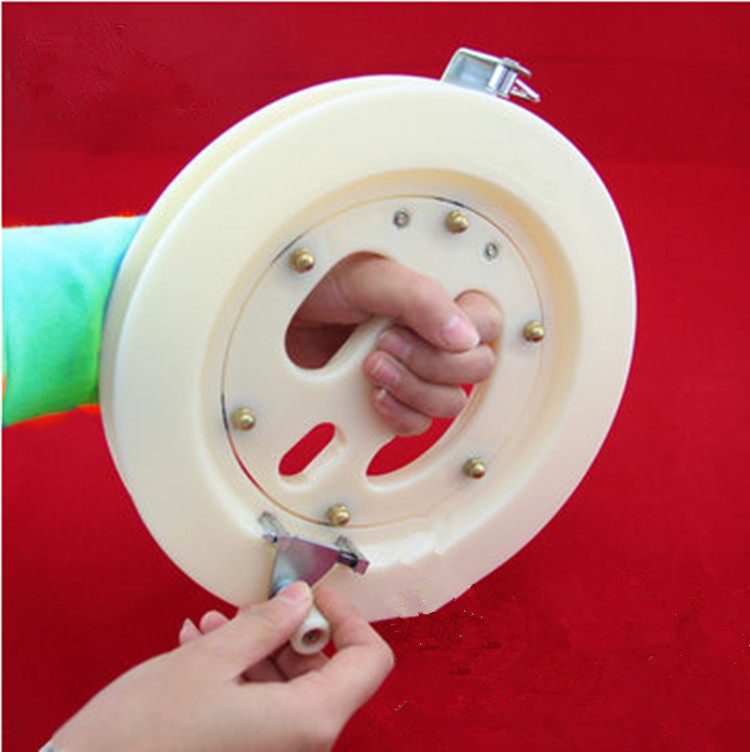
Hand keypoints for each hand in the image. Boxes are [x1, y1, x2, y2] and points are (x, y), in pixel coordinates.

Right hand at [51, 583, 393, 751]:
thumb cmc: (141, 738)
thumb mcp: (209, 661)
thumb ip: (265, 624)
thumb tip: (299, 600)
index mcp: (307, 723)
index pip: (369, 660)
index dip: (346, 618)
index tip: (315, 596)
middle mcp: (301, 748)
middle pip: (325, 672)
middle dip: (289, 631)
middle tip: (252, 606)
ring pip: (289, 689)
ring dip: (257, 650)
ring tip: (215, 626)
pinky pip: (263, 710)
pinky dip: (241, 677)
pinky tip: (203, 650)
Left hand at [286, 253, 501, 435]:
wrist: (280, 316)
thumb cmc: (321, 282)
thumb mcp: (371, 277)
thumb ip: (421, 299)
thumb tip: (463, 337)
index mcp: (441, 298)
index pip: (486, 325)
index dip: (463, 336)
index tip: (418, 329)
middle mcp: (433, 336)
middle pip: (474, 370)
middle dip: (430, 363)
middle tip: (385, 344)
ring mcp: (415, 371)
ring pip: (449, 402)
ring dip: (412, 390)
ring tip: (372, 367)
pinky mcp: (393, 399)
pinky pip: (418, 425)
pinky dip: (398, 416)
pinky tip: (373, 395)